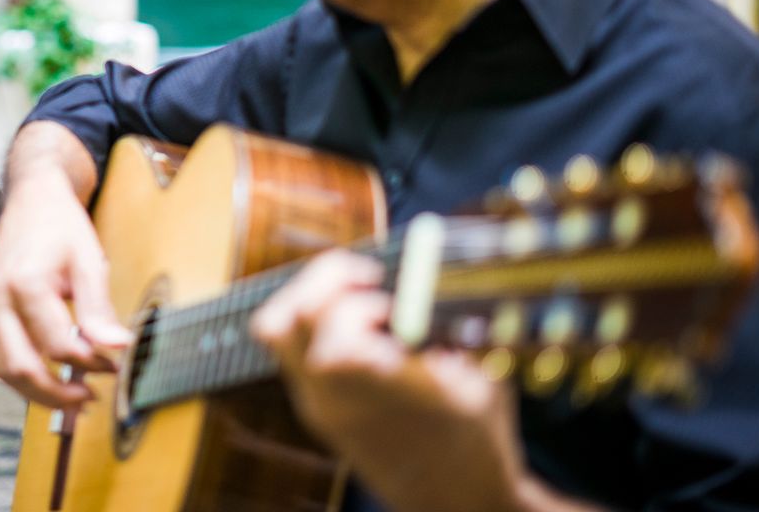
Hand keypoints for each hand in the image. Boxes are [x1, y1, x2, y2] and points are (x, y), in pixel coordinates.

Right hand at [0, 177, 132, 408]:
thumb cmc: (60, 226)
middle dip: (57, 394)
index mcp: (24, 281)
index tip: (112, 366)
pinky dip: (17, 374)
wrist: (32, 197)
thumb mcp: (89, 261)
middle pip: (20, 367)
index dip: (89, 364)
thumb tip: (117, 348)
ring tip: (70, 395)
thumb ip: (99, 309)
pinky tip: (46, 376)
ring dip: (35, 392)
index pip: (58, 345)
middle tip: (88, 398)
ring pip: (1, 369)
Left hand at [251, 250, 531, 511]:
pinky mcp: (315, 411)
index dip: (354, 293)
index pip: (330, 326)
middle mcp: (333, 400)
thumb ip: (449, 322)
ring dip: (311, 299)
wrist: (456, 506)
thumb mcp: (482, 376)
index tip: (386, 285)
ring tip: (358, 297)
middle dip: (323, 281)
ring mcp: (317, 408)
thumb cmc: (478, 442)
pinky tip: (360, 326)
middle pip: (284, 320)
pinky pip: (291, 351)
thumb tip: (425, 269)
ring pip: (276, 333)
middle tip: (365, 278)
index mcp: (378, 391)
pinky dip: (314, 324)